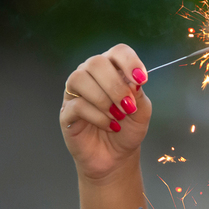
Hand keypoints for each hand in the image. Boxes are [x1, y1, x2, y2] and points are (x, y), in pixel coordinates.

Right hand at [60, 43, 151, 181]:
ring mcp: (76, 93)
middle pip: (96, 62)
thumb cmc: (128, 130)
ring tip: (117, 117)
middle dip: (116, 85)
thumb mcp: (142, 112)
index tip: (141, 80)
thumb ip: (138, 95)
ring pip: (80, 78)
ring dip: (103, 99)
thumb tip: (132, 82)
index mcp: (112, 70)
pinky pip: (77, 105)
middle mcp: (91, 76)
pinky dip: (97, 116)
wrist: (116, 157)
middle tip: (128, 107)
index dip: (129, 61)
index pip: (117, 52)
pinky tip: (109, 126)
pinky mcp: (67, 112)